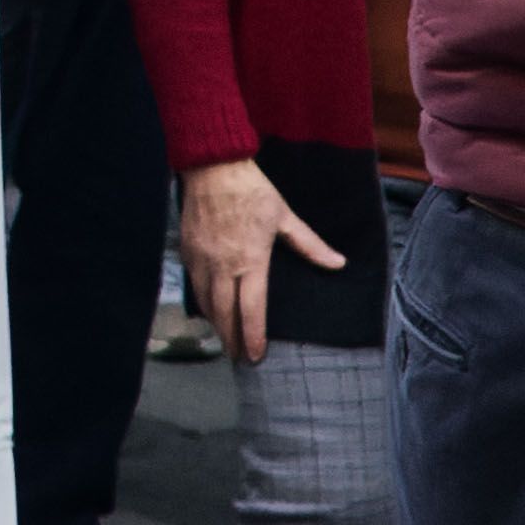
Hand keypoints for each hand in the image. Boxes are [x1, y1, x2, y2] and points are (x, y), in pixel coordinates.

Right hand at [177, 155, 343, 364]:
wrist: (212, 166)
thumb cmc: (251, 190)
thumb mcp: (284, 217)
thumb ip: (309, 245)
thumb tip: (337, 264)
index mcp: (250, 260)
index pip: (250, 308)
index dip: (252, 335)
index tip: (254, 356)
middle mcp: (222, 264)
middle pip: (224, 313)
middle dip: (231, 339)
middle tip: (238, 358)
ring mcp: (201, 258)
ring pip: (205, 302)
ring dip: (216, 324)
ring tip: (224, 339)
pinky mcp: (187, 249)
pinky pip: (193, 284)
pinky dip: (202, 302)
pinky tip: (208, 309)